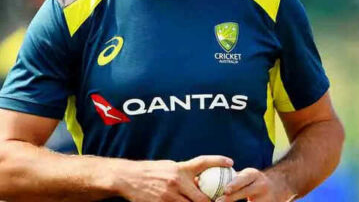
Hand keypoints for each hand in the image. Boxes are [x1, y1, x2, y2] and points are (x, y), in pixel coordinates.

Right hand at [117, 155, 233, 201]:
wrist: (128, 178)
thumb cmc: (150, 172)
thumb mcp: (169, 168)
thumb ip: (184, 174)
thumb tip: (201, 182)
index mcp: (180, 168)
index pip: (202, 162)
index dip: (218, 160)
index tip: (231, 162)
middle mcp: (176, 181)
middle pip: (202, 198)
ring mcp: (169, 196)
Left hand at [216, 168, 294, 201]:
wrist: (278, 186)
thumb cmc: (253, 181)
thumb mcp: (246, 176)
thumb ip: (232, 179)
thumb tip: (205, 179)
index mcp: (253, 174)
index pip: (244, 179)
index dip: (235, 184)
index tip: (225, 190)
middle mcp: (261, 185)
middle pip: (246, 192)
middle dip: (231, 198)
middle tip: (219, 201)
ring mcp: (266, 197)